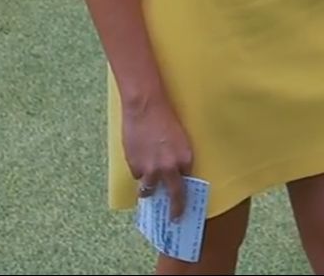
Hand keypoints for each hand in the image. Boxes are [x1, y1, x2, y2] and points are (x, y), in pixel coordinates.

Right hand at [122, 97, 194, 218]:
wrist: (145, 106)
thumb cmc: (165, 116)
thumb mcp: (179, 138)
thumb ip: (177, 156)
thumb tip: (174, 170)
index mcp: (185, 158)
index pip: (188, 182)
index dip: (186, 192)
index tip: (186, 202)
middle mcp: (170, 167)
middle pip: (174, 195)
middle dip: (175, 209)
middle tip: (175, 218)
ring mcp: (151, 168)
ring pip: (149, 190)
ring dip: (148, 191)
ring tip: (147, 190)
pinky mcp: (135, 165)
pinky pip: (136, 175)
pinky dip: (137, 172)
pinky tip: (137, 160)